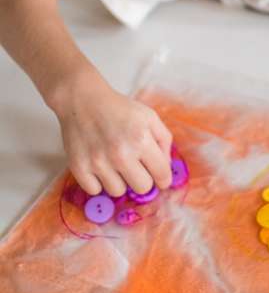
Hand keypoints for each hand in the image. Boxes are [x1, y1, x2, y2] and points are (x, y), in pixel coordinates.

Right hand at [54, 70, 172, 196]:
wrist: (83, 100)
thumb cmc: (119, 108)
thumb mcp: (149, 117)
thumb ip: (164, 140)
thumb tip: (165, 167)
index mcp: (141, 140)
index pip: (161, 174)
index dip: (163, 178)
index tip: (160, 178)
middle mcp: (120, 154)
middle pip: (142, 188)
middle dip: (142, 179)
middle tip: (135, 168)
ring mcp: (98, 162)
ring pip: (118, 192)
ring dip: (119, 180)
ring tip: (114, 164)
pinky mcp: (79, 168)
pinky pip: (94, 190)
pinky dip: (97, 182)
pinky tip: (99, 166)